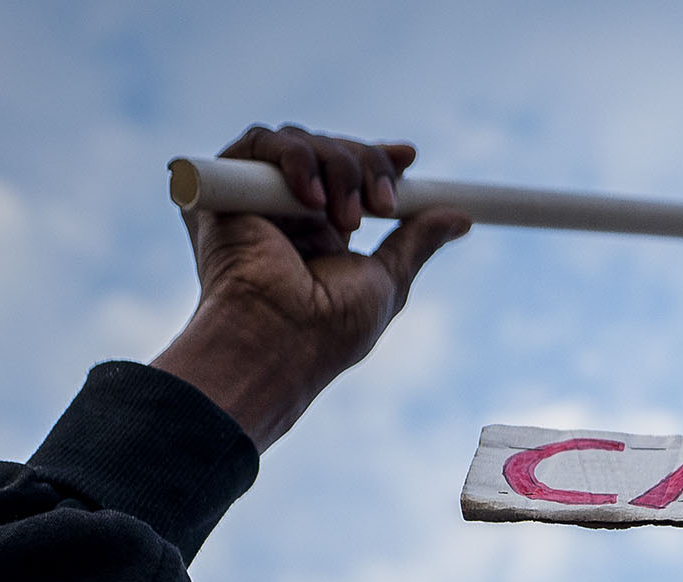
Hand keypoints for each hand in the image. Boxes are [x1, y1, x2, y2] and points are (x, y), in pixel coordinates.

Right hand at [150, 124, 472, 450]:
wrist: (280, 340)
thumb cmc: (330, 328)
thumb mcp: (387, 280)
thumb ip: (416, 241)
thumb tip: (460, 217)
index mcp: (318, 230)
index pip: (346, 174)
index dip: (377, 159)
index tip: (409, 158)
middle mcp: (283, 210)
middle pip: (328, 149)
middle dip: (366, 165)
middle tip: (384, 205)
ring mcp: (252, 196)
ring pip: (301, 140)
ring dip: (338, 168)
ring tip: (346, 219)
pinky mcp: (221, 185)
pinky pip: (262, 142)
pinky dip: (296, 160)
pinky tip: (313, 203)